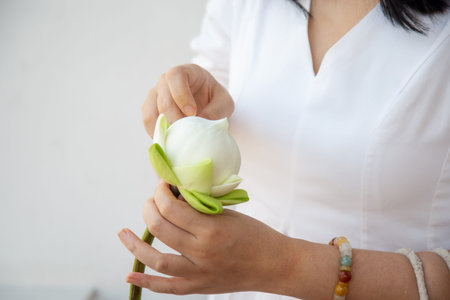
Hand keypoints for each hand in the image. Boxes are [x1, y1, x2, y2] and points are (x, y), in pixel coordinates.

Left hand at [118, 181, 293, 294]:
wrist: (274, 265)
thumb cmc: (256, 234)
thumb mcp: (229, 214)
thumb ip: (200, 208)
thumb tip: (172, 199)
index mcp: (212, 229)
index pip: (172, 207)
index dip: (161, 192)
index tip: (162, 185)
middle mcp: (202, 251)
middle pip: (161, 228)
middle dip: (150, 208)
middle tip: (152, 200)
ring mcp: (199, 273)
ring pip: (157, 259)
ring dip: (135, 244)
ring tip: (123, 232)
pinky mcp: (199, 287)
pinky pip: (167, 287)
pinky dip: (146, 281)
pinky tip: (130, 273)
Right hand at [142, 64, 234, 136]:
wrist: (207, 105)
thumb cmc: (215, 100)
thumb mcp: (224, 103)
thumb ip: (216, 110)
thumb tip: (200, 122)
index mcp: (184, 72)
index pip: (175, 77)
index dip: (181, 95)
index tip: (193, 113)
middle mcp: (165, 81)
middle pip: (162, 99)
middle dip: (175, 118)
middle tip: (187, 133)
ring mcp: (155, 95)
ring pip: (150, 112)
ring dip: (163, 129)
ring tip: (178, 139)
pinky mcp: (150, 110)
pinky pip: (148, 123)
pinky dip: (157, 134)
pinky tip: (170, 141)